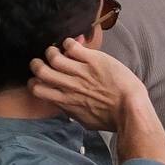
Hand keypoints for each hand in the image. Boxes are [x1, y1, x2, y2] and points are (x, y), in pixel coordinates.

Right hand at [28, 37, 147, 131]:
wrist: (130, 108)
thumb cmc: (111, 118)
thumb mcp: (86, 120)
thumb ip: (71, 111)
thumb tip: (63, 105)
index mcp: (65, 102)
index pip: (37, 89)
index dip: (34, 81)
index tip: (39, 79)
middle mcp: (69, 86)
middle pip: (40, 71)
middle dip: (37, 63)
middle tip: (43, 61)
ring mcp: (80, 72)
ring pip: (54, 56)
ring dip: (52, 51)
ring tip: (58, 51)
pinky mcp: (92, 60)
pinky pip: (72, 46)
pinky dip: (69, 43)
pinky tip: (73, 46)